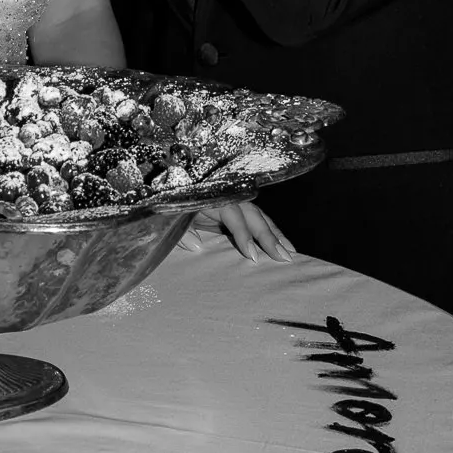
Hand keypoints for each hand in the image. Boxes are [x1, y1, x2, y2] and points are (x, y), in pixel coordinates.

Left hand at [176, 201, 297, 263]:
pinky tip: (281, 243)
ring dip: (275, 233)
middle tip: (284, 257)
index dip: (243, 235)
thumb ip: (181, 233)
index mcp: (209, 198)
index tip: (253, 256)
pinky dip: (269, 229)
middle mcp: (224, 197)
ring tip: (291, 252)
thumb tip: (199, 247)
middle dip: (269, 235)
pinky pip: (255, 217)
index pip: (233, 215)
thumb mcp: (169, 220)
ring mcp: (230, 201)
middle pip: (252, 214)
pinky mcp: (233, 207)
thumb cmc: (166, 208)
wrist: (161, 194)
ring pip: (258, 215)